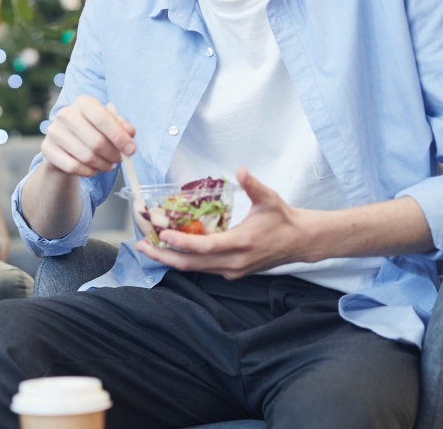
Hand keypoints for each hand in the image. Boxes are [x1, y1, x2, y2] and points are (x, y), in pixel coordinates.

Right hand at [41, 94, 135, 177]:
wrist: (65, 145)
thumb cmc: (92, 131)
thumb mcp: (109, 125)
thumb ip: (121, 127)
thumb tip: (130, 132)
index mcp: (83, 102)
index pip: (103, 118)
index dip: (119, 137)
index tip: (131, 150)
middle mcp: (65, 113)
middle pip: (96, 141)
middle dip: (113, 155)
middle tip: (119, 160)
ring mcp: (54, 131)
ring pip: (86, 156)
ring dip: (103, 165)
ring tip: (108, 165)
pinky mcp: (47, 149)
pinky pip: (73, 167)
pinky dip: (88, 172)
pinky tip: (93, 170)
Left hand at [136, 167, 317, 278]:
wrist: (301, 242)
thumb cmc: (283, 219)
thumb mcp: (270, 199)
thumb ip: (254, 186)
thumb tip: (241, 171)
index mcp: (242, 243)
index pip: (205, 247)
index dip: (182, 243)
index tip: (162, 234)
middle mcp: (235, 262)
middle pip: (192, 264)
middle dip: (164, 256)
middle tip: (141, 246)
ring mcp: (233, 270)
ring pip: (195, 269)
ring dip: (170, 259)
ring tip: (148, 247)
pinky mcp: (232, 272)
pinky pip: (203, 268)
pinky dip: (184, 260)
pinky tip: (169, 250)